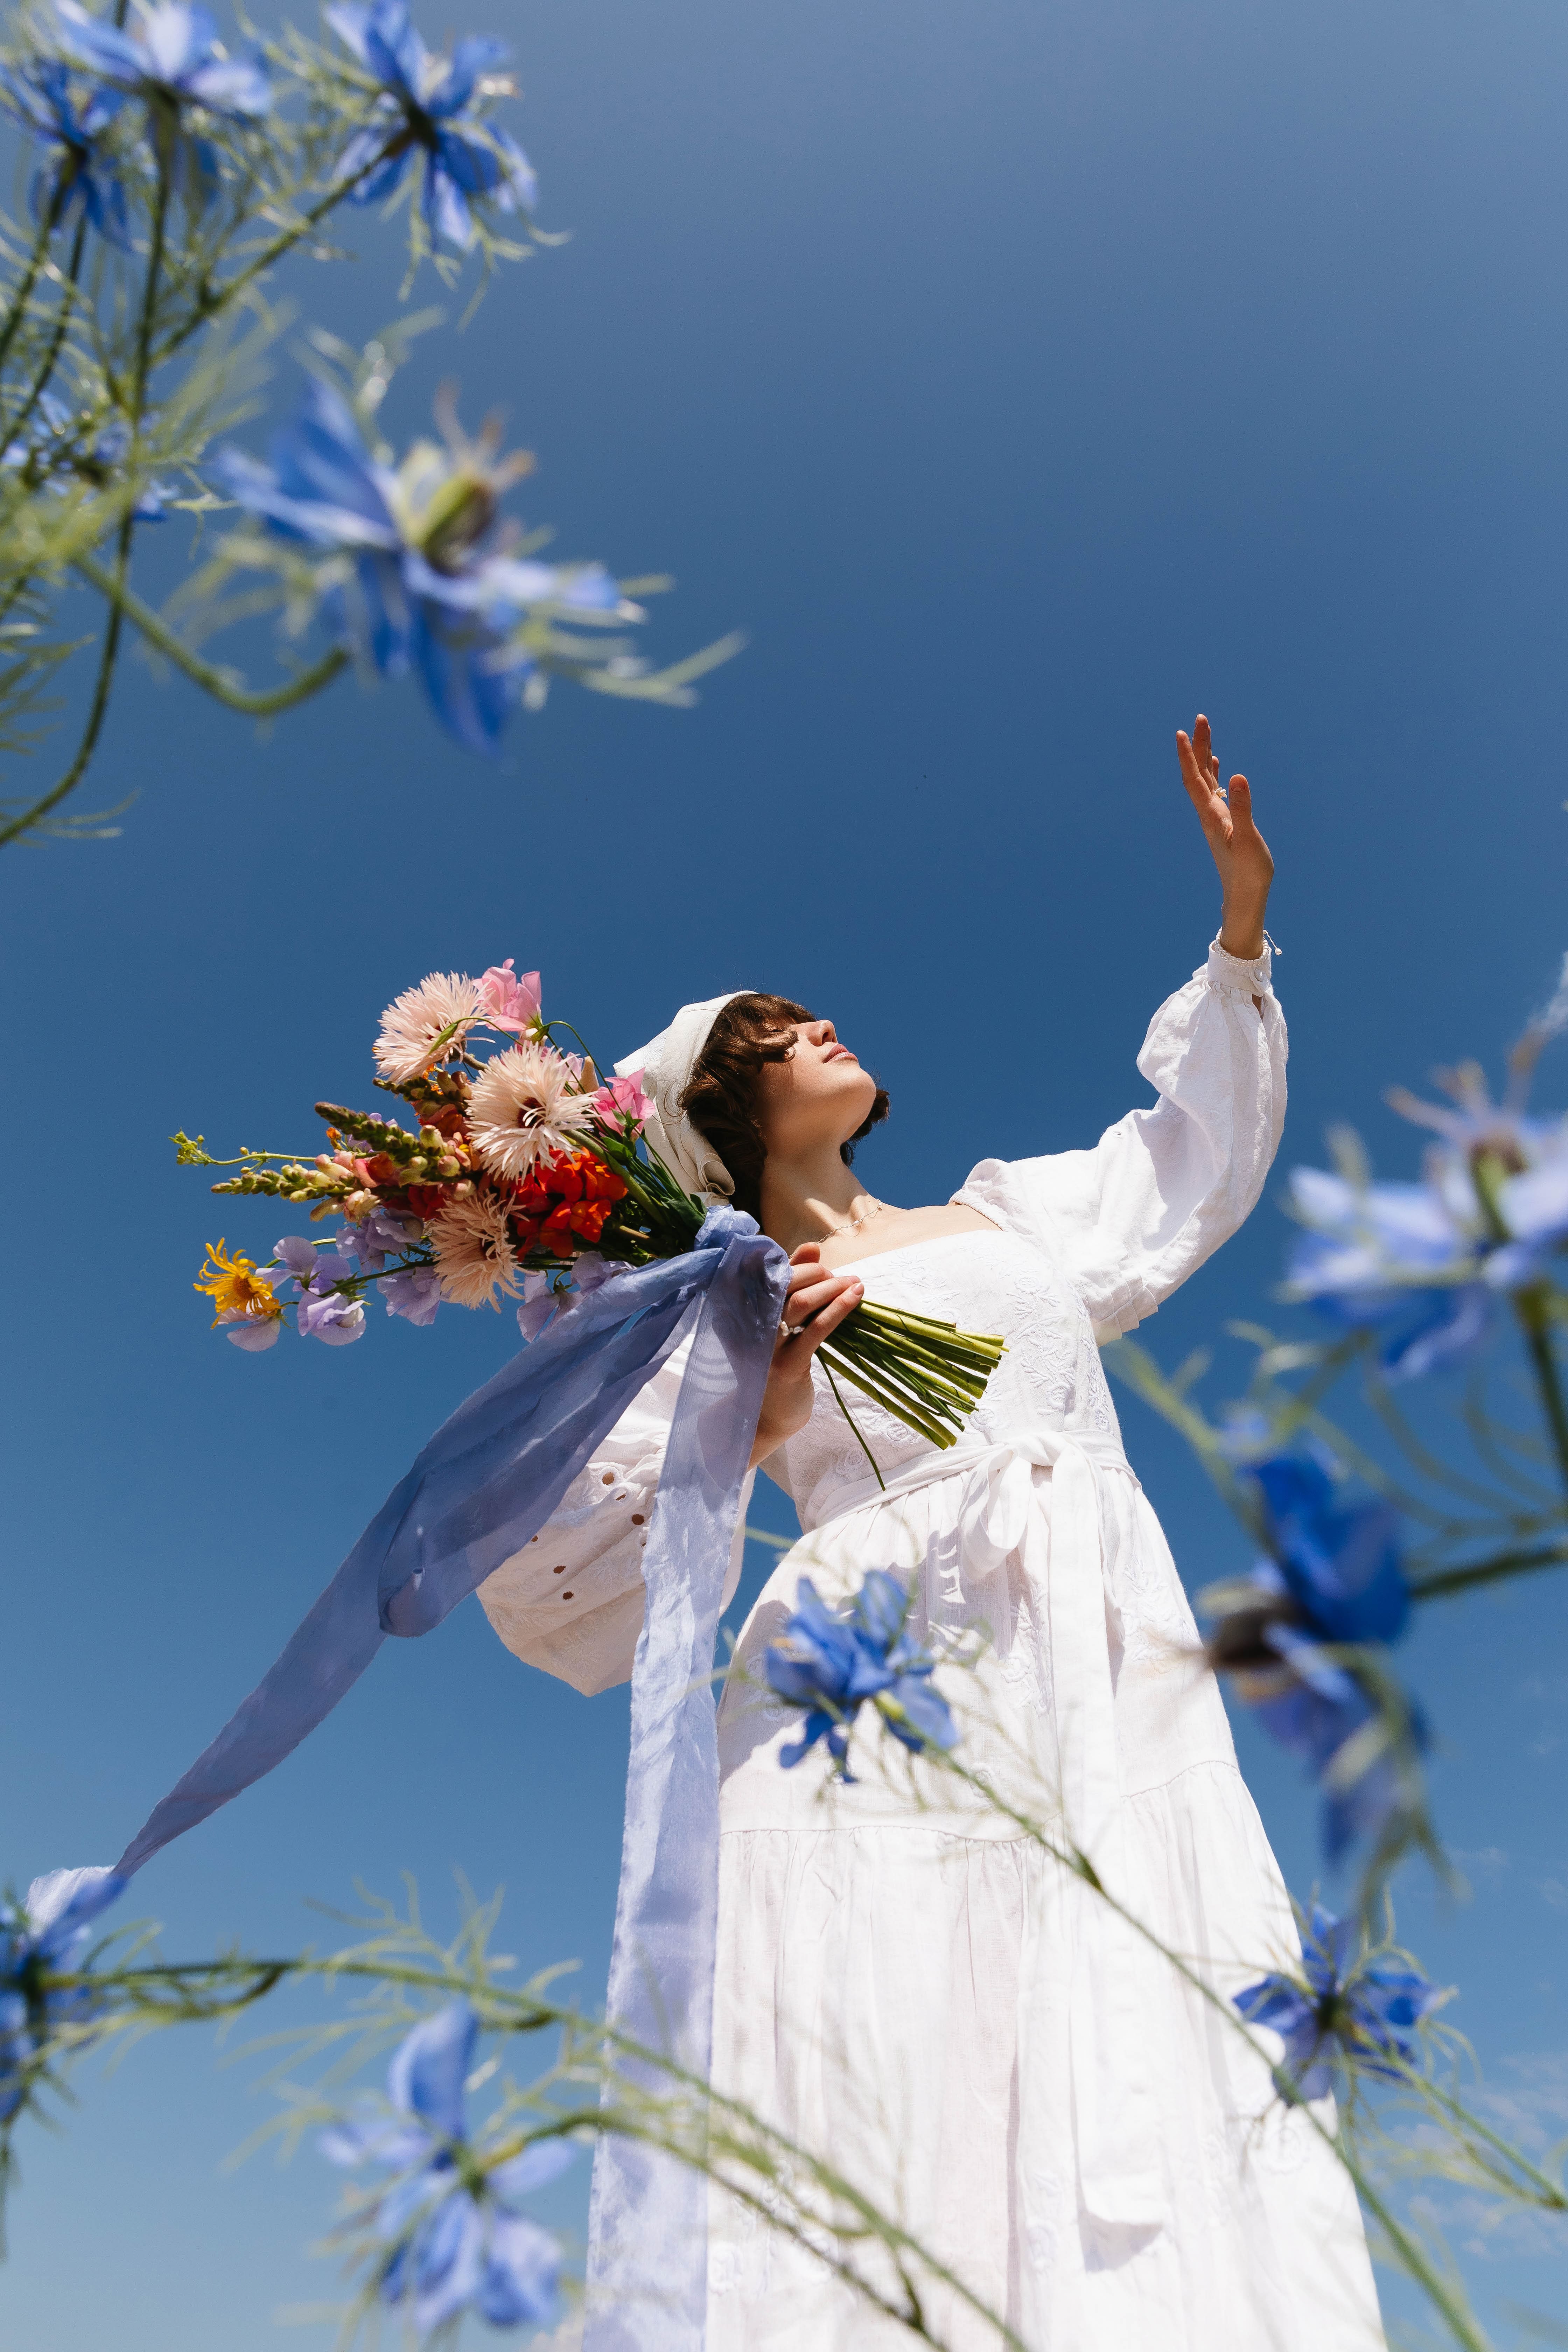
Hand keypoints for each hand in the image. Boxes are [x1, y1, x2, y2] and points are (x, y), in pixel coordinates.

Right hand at [750, 1243, 863, 1466]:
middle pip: (784, 1282)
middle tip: (839, 1278)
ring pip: (800, 1302)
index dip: (795, 1261)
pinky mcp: (786, 1366)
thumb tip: (812, 1248)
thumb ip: (792, 1286)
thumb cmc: (776, 1363)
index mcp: (740, 1310)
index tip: (817, 1258)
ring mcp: (766, 1347)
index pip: (766, 1272)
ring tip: (854, 1284)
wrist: (766, 1417)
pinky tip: (857, 1296)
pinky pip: (817, 1329)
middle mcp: (747, 1324)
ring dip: (832, 1287)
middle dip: (817, 1273)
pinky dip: (840, 1307)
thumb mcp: (780, 1323)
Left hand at [1176, 713, 1272, 959]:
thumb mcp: (1247, 838)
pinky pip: (1215, 791)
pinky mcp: (1224, 823)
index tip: (1182, 732)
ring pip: (1207, 780)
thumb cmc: (1247, 871)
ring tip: (1205, 732)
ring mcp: (1215, 818)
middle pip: (1199, 774)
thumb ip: (1243, 808)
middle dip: (1199, 746)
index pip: (1195, 780)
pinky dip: (1215, 774)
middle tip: (1200, 719)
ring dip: (1205, 756)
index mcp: (1211, 815)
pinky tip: (1220, 766)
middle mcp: (1209, 814)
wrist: (1244, 895)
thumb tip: (1239, 776)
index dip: (1188, 756)